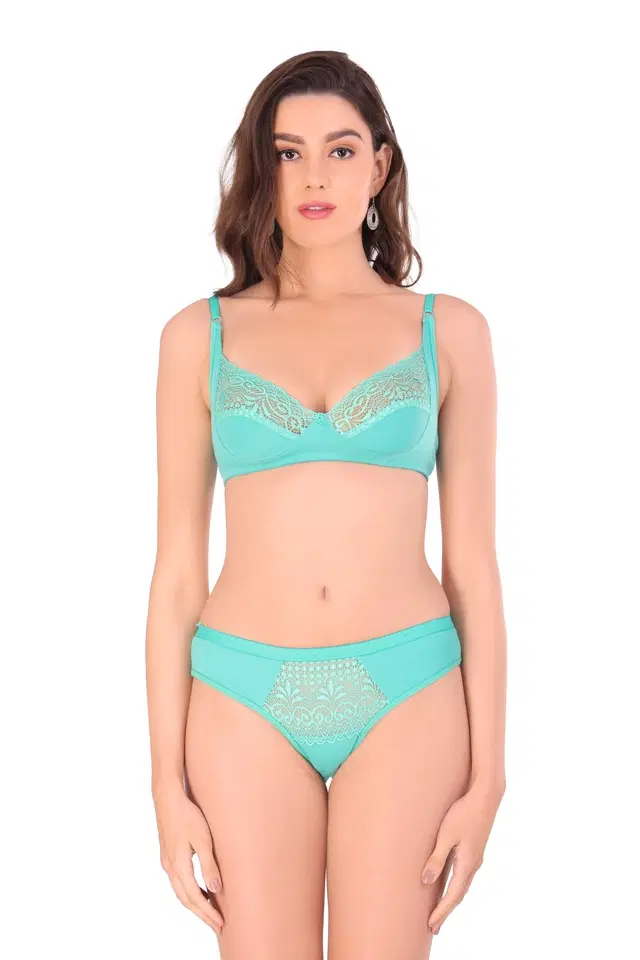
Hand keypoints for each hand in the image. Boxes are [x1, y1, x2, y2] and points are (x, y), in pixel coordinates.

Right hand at [154, 783, 223, 934]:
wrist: (168, 798)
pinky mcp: (168, 855)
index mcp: (178, 866)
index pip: (194, 898)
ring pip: (180, 892)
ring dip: (195, 904)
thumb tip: (215, 889)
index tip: (220, 923)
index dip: (207, 913)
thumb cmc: (187, 815)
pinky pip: (178, 882)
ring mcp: (166, 862)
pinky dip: (189, 892)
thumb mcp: (203, 839)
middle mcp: (170, 868)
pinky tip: (199, 890)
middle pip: (186, 900)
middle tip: (218, 925)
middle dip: (202, 914)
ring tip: (210, 912)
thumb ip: (209, 865)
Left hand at [421, 781, 504, 934]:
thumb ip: (436, 858)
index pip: (453, 896)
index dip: (441, 911)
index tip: (431, 925)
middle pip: (459, 895)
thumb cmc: (463, 813)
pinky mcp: (474, 850)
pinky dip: (456, 887)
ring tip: (440, 910)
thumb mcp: (446, 835)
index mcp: (467, 864)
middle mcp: (474, 865)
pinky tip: (450, 885)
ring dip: (451, 900)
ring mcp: (476, 858)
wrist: (485, 797)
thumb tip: (426, 881)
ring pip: (462, 886)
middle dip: (446, 911)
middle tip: (433, 926)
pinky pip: (464, 876)